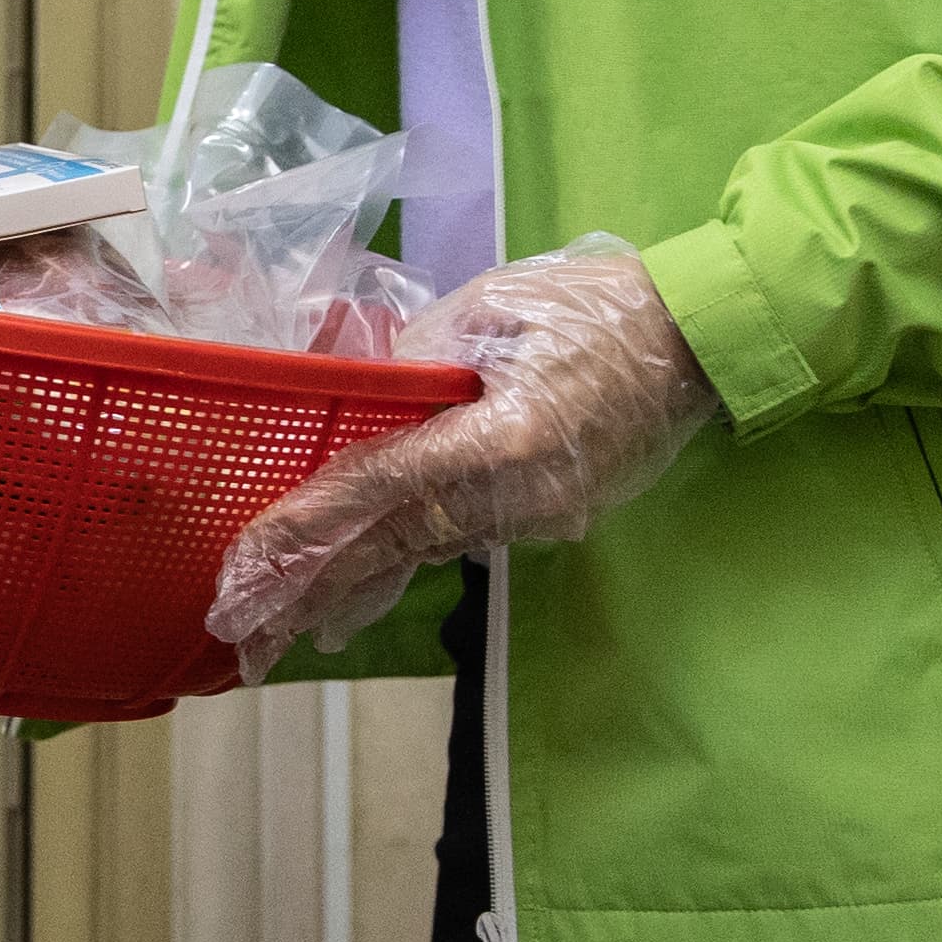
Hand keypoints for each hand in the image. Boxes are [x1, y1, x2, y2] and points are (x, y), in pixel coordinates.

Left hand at [206, 243, 720, 676]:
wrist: (703, 337)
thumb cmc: (597, 304)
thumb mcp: (495, 304)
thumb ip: (419, 354)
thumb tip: (362, 396)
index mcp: (508, 438)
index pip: (386, 486)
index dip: (312, 522)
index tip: (249, 561)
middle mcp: (521, 495)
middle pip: (395, 543)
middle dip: (309, 589)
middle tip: (237, 633)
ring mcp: (540, 516)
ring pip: (420, 553)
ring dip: (342, 593)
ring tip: (270, 638)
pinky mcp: (549, 518)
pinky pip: (454, 545)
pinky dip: (393, 572)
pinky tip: (343, 612)